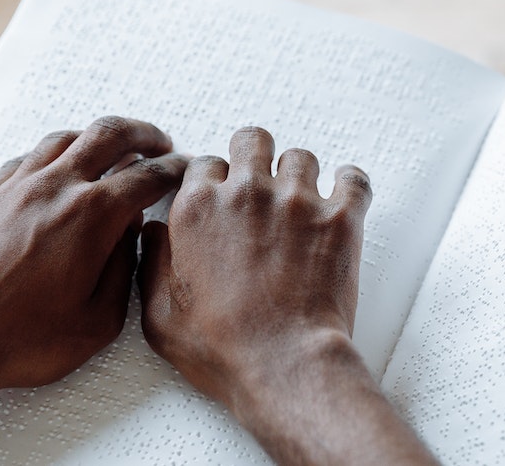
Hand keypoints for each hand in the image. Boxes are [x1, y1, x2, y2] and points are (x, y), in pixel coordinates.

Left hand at [0, 116, 187, 461]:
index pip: (148, 176)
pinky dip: (55, 154)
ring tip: (113, 149)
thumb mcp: (100, 319)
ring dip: (97, 138)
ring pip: (66, 138)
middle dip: (143, 134)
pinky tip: (61, 170)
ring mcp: (17, 188)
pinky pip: (28, 158)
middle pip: (109, 135)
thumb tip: (130, 237)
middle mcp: (55, 190)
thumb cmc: (22, 338)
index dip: (175, 170)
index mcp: (92, 216)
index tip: (185, 170)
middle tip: (159, 143)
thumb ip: (125, 269)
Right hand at [138, 126, 370, 403]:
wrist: (283, 364)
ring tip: (302, 199)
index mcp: (198, 210)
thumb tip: (152, 233)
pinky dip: (351, 184)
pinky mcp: (339, 218)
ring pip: (300, 157)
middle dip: (254, 156)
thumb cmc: (223, 349)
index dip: (214, 181)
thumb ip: (151, 264)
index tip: (224, 194)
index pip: (204, 164)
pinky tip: (346, 196)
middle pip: (251, 141)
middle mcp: (246, 194)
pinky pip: (353, 179)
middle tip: (262, 180)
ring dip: (299, 174)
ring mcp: (296, 202)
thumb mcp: (160, 315)